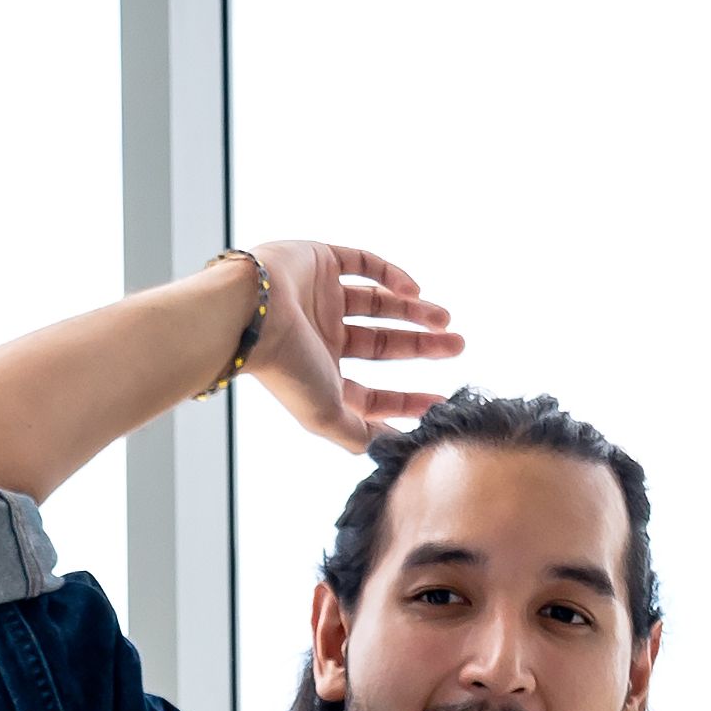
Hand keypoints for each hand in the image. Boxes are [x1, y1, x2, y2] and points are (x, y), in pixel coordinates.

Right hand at [224, 238, 464, 454]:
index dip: (406, 399)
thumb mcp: (327, 414)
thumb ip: (360, 436)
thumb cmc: (286, 369)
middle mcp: (322, 335)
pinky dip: (390, 274)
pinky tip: (413, 288)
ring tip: (446, 319)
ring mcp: (322, 297)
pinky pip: (363, 264)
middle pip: (384, 344)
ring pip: (379, 304)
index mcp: (321, 373)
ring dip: (414, 310)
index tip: (440, 401)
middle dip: (422, 347)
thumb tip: (393, 450)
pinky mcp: (320, 260)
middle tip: (459, 345)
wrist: (251, 314)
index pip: (372, 392)